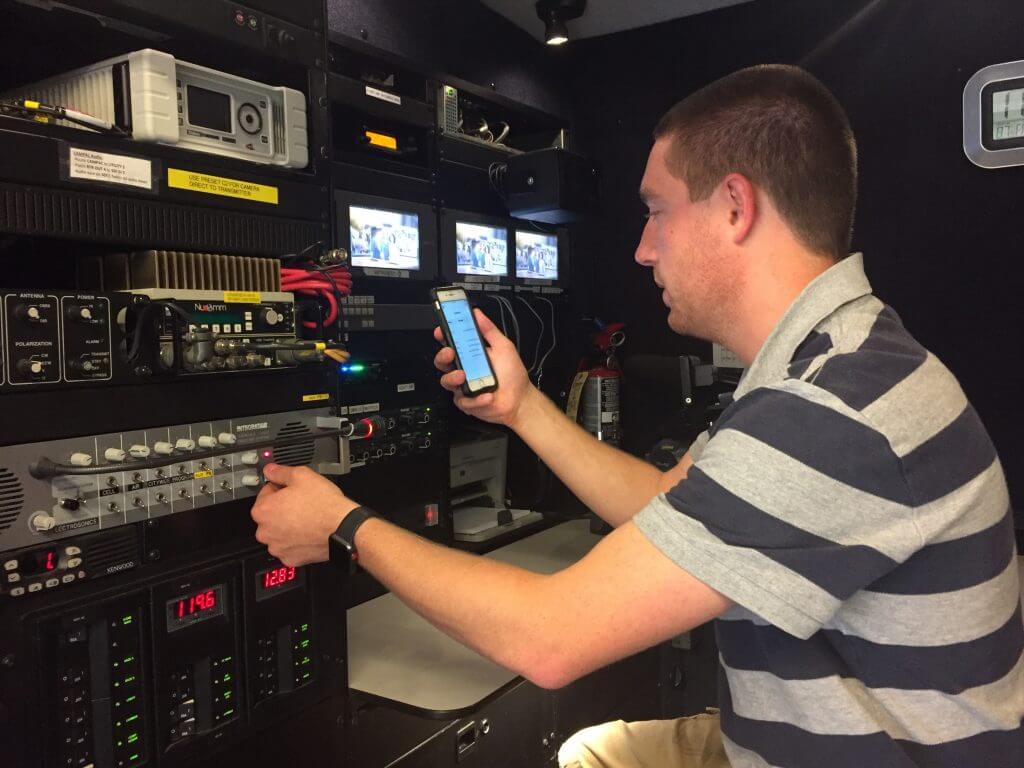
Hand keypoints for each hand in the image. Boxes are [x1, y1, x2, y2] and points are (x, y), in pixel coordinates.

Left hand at [250, 464, 360, 566]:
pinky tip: (308, 531)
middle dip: (282, 509)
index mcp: (263, 510)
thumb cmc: (324, 506)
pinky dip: (296, 541)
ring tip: (306, 518)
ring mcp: (278, 547)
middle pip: (270, 516)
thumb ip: (281, 472)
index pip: (265, 494)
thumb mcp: (302, 475)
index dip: (280, 489)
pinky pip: (289, 547)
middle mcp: (265, 532)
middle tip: (301, 504)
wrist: (343, 528)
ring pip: (279, 533)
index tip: (291, 490)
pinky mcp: (290, 559)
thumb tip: (270, 470)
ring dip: (288, 526)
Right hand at [433, 308, 535, 427]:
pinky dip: (475, 399)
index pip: (451, 342)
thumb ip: (489, 330)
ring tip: (464, 376)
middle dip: (442, 355)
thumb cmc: (512, 374)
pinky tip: (487, 395)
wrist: (520, 399)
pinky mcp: (466, 402)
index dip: (443, 335)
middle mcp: (464, 369)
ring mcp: (463, 386)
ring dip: (453, 378)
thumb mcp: (503, 347)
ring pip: (446, 381)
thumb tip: (477, 314)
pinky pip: (462, 400)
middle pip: (443, 361)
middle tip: (450, 352)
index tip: (441, 330)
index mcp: (471, 354)